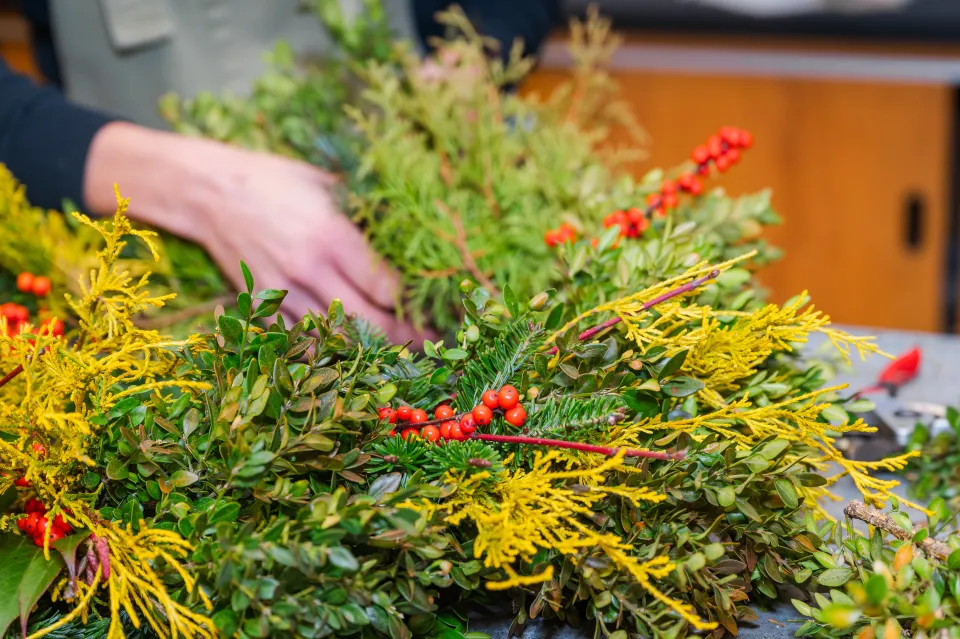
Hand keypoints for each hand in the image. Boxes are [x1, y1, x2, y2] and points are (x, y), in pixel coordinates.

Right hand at [84, 122, 432, 344]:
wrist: (208, 191)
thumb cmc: (274, 180)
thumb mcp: (328, 184)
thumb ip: (367, 213)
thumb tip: (412, 232)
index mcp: (331, 236)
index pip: (387, 287)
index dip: (416, 304)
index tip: (437, 309)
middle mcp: (308, 271)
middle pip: (368, 323)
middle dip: (403, 337)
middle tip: (427, 341)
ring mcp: (282, 293)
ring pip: (336, 339)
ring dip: (369, 348)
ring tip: (398, 350)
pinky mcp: (261, 306)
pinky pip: (302, 339)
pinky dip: (329, 347)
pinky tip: (351, 348)